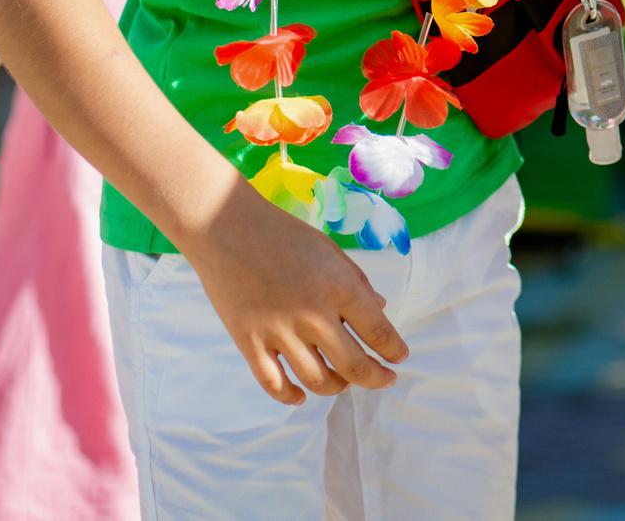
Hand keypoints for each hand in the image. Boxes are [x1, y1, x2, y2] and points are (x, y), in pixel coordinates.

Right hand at [179, 187, 409, 404]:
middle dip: (376, 378)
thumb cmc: (283, 233)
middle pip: (354, 366)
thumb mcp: (330, 250)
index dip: (394, 351)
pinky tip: (301, 396)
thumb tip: (381, 308)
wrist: (224, 227)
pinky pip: (274, 384)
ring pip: (318, 381)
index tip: (399, 358)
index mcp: (340, 287)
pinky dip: (290, 397)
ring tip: (344, 383)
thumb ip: (357, 282)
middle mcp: (314, 315)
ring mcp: (279, 332)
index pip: (379, 332)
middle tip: (384, 379)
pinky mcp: (248, 342)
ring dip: (337, 388)